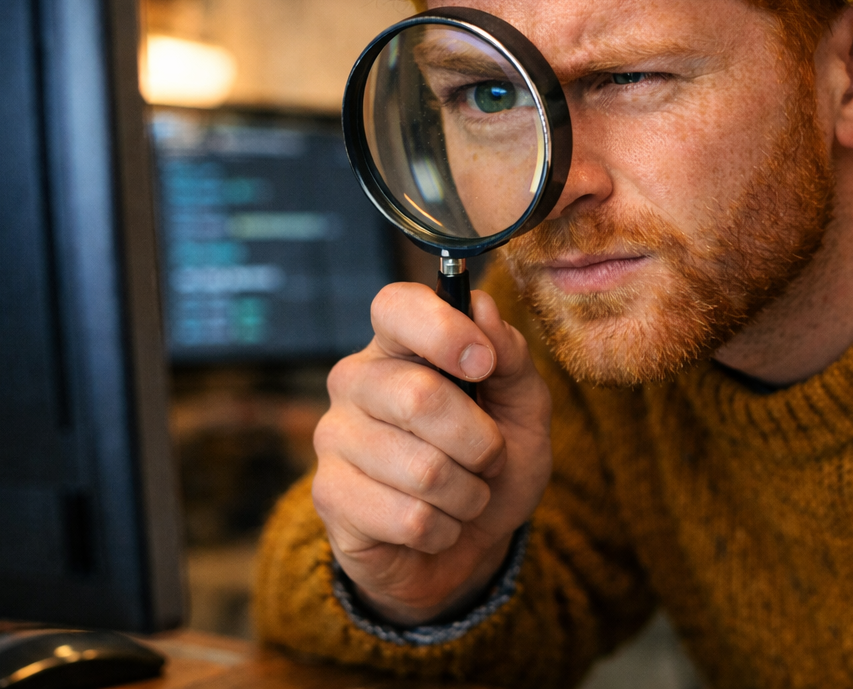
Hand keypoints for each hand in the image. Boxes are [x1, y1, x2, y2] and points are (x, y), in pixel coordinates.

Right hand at [312, 282, 552, 625]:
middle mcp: (355, 382)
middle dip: (481, 442)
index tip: (483, 364)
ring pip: (424, 470)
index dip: (443, 330)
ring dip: (468, 494)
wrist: (468, 545)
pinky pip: (409, 518)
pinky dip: (444, 530)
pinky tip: (434, 525)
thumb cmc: (492, 465)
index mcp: (399, 346)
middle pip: (419, 397)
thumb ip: (510, 357)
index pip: (395, 306)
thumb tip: (481, 306)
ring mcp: (334, 438)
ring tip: (462, 495)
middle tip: (489, 459)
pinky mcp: (329, 496)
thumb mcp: (522, 408)